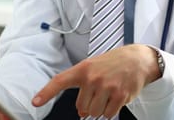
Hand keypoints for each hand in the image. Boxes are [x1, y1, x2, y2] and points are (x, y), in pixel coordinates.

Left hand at [32, 44, 159, 117]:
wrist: (138, 59)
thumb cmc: (113, 64)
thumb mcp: (94, 68)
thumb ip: (83, 87)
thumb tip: (82, 113)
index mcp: (83, 69)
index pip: (60, 81)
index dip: (46, 92)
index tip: (35, 102)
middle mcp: (93, 78)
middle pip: (82, 108)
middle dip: (91, 104)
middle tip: (101, 91)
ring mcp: (107, 86)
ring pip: (95, 113)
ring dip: (102, 108)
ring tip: (110, 92)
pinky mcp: (120, 95)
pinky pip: (108, 114)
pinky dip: (112, 110)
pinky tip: (118, 96)